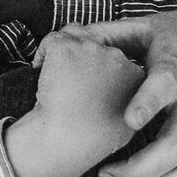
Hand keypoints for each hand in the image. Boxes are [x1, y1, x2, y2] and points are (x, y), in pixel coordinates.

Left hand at [2, 30, 146, 176]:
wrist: (69, 139)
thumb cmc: (93, 137)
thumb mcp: (126, 122)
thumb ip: (127, 102)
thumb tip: (116, 94)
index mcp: (136, 75)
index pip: (117, 59)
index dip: (99, 71)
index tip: (89, 89)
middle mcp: (117, 57)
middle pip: (95, 45)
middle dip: (82, 60)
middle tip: (70, 86)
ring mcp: (92, 49)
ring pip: (74, 37)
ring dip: (64, 55)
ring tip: (57, 81)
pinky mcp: (67, 47)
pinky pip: (52, 40)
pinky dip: (44, 52)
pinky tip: (41, 71)